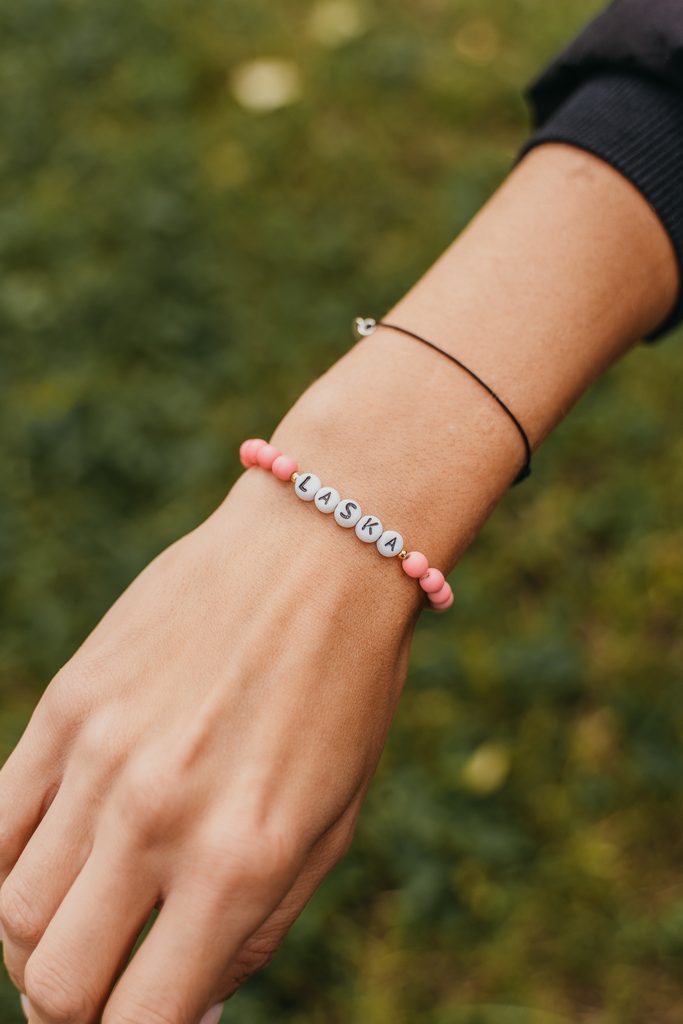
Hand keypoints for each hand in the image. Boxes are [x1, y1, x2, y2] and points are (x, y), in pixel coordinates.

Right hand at [0, 465, 416, 1023]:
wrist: (317, 557)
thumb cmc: (342, 694)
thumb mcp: (329, 826)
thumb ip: (254, 929)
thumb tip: (190, 1008)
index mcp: (241, 862)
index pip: (140, 1023)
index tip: (146, 1018)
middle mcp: (158, 817)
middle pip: (54, 980)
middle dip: (76, 1005)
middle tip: (110, 980)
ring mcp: (101, 756)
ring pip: (12, 910)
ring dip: (41, 938)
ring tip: (88, 915)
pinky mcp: (69, 702)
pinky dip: (11, 864)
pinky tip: (57, 857)